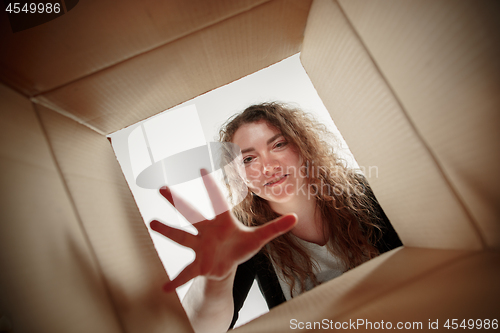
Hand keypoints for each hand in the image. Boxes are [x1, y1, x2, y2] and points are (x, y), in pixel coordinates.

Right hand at [150, 169, 296, 291]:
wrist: (228, 264)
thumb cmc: (240, 247)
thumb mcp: (259, 238)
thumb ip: (276, 228)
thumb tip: (295, 217)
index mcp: (222, 221)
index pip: (217, 199)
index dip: (210, 184)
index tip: (201, 167)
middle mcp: (207, 231)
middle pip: (190, 213)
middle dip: (176, 201)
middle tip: (161, 187)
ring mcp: (200, 246)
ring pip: (181, 237)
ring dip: (167, 230)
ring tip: (151, 223)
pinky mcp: (199, 264)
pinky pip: (186, 273)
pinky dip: (176, 281)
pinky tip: (164, 288)